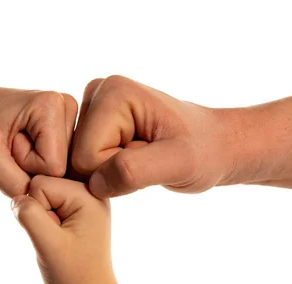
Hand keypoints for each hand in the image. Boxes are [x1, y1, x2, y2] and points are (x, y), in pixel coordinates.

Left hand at [0, 81, 77, 196]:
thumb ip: (17, 186)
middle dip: (32, 166)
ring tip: (15, 142)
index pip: (54, 167)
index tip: (6, 145)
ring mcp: (71, 116)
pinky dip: (39, 162)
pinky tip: (26, 143)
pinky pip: (60, 163)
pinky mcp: (69, 126)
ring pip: (63, 167)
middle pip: (63, 167)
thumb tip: (49, 210)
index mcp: (52, 105)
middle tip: (9, 144)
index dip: (25, 167)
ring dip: (34, 164)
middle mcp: (68, 106)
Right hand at [11, 175, 116, 283]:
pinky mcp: (77, 210)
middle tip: (58, 240)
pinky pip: (47, 205)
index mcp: (89, 194)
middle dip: (40, 214)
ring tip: (60, 241)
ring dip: (42, 220)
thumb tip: (16, 197)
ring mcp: (84, 200)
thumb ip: (29, 215)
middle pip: (40, 186)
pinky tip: (60, 239)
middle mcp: (90, 190)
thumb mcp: (48, 244)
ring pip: (41, 196)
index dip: (38, 212)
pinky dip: (46, 223)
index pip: (39, 184)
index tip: (57, 236)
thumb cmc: (74, 276)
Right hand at [71, 75, 235, 197]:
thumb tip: (94, 183)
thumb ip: (134, 171)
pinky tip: (132, 158)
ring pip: (78, 164)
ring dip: (111, 172)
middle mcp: (96, 92)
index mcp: (113, 92)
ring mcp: (92, 107)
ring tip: (143, 158)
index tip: (149, 159)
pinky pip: (82, 163)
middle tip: (147, 159)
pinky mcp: (93, 122)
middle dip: (112, 171)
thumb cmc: (204, 151)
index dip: (116, 171)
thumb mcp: (178, 163)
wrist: (215, 146)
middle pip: (76, 160)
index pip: (85, 157)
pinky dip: (108, 171)